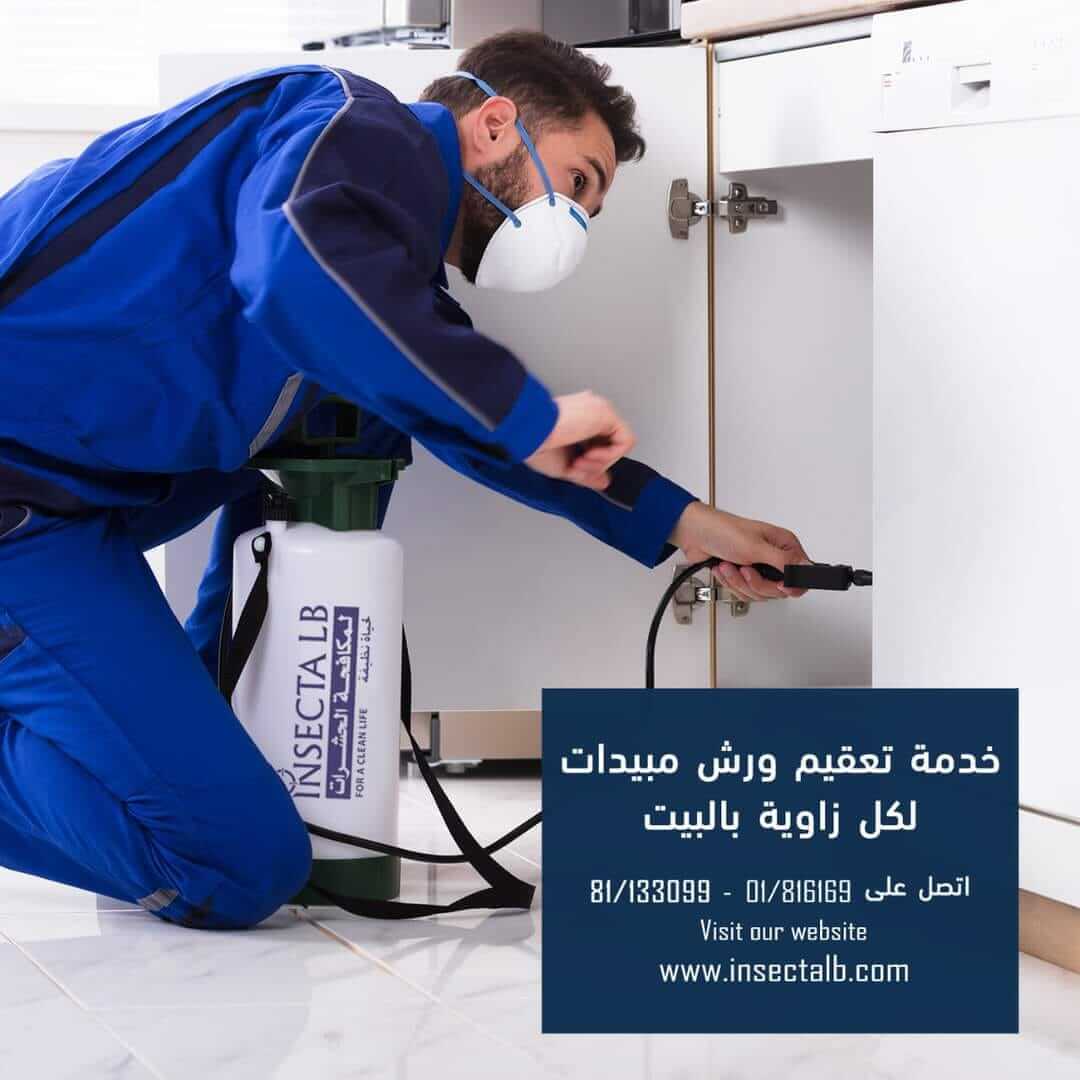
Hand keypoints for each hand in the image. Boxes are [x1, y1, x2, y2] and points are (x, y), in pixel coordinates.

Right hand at [524, 391, 635, 490]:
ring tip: (579, 461)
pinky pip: (625, 440)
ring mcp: (599, 410)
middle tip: (576, 467)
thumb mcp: (565, 466)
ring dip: (601, 462)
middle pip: (610, 445)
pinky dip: (609, 456)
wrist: (528, 432)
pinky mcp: (606, 412)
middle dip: (596, 464)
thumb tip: (604, 482)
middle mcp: (591, 412)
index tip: (574, 468)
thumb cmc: (535, 443)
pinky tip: (589, 455)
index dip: (592, 463)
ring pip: (619, 443)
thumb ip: (587, 474)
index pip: (598, 444)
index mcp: (578, 419)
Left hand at [670, 501, 811, 601]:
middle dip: (756, 583)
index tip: (778, 585)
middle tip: (745, 569)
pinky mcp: (743, 576)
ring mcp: (758, 568)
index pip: (802, 574)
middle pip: (778, 590)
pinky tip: (724, 569)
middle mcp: (773, 557)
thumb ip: (784, 561)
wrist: (694, 534)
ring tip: (730, 566)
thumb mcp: (756, 547)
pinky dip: (731, 583)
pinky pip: (744, 592)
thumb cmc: (723, 530)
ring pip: (759, 593)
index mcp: (784, 545)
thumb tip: (808, 569)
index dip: (791, 585)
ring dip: (739, 582)